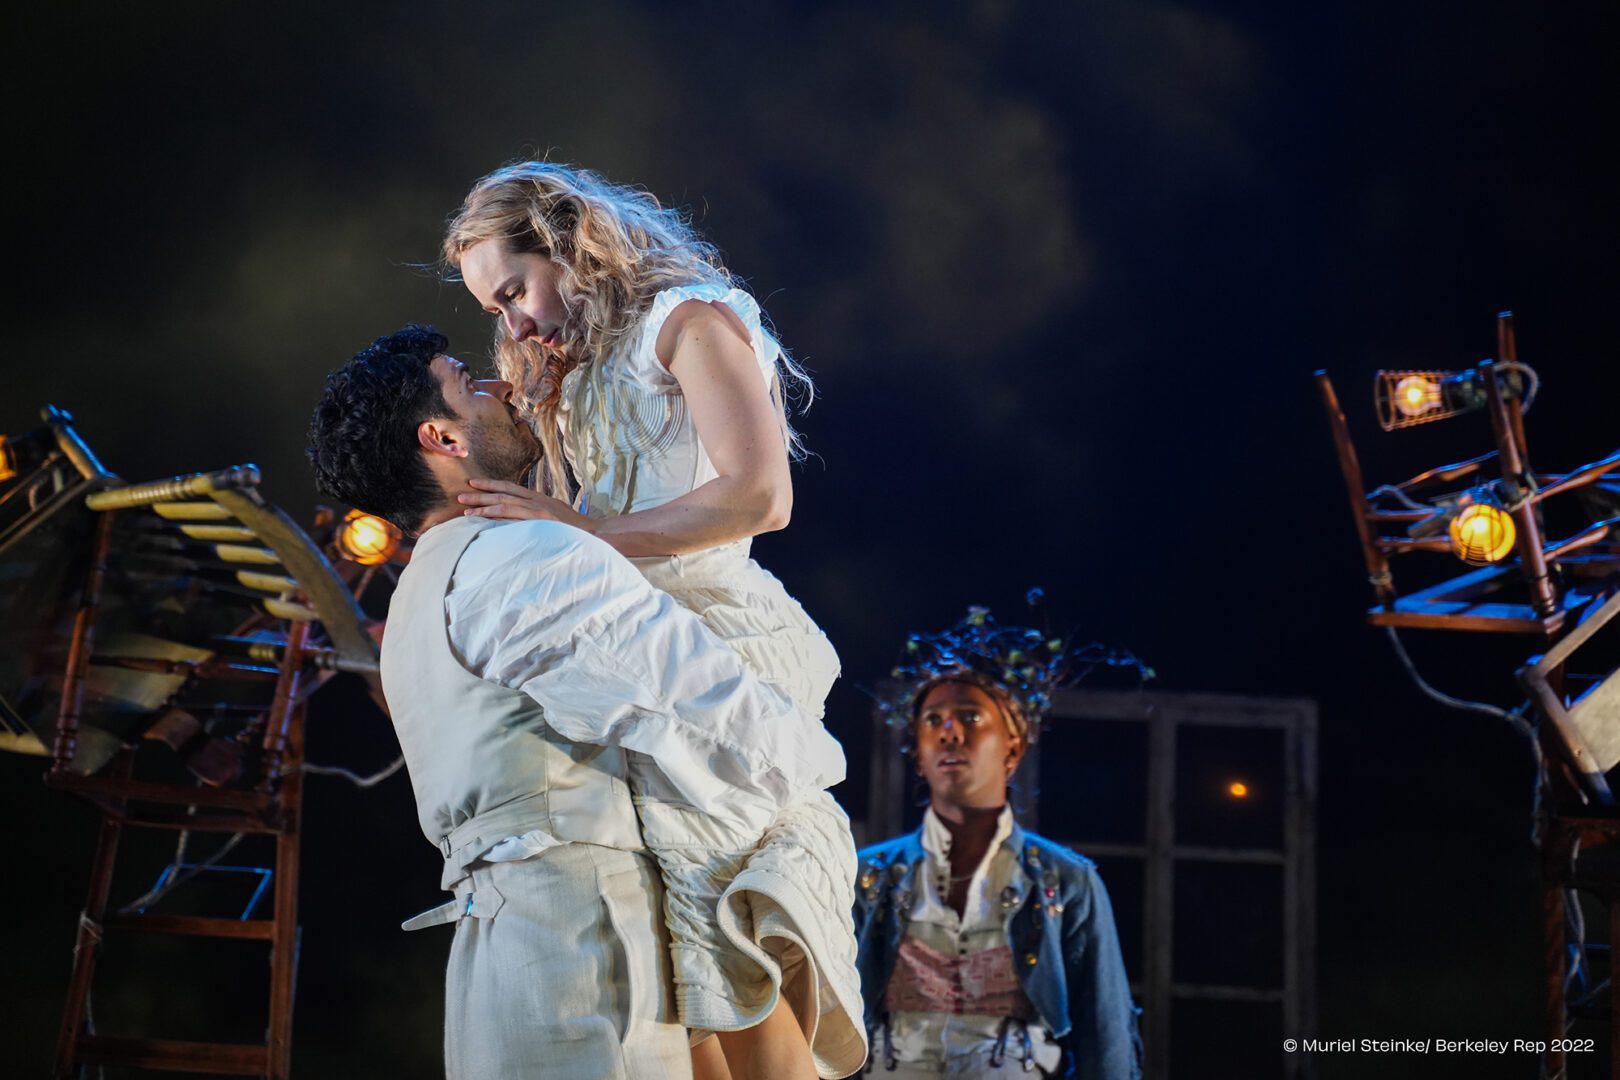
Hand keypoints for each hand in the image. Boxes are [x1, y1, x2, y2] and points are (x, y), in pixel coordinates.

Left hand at [458, 479, 592, 530]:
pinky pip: (514, 518)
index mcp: (538, 498)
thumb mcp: (555, 514)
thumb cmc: (574, 528)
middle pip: (503, 494)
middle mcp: (536, 501)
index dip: (491, 485)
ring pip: (505, 505)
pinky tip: (484, 520)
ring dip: (484, 506)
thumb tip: (523, 515)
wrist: (594, 533)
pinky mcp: (539, 521)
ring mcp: (537, 510)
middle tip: (461, 495)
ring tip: (466, 510)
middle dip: (480, 494)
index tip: (474, 483)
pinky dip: (498, 518)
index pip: (510, 487)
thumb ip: (538, 512)